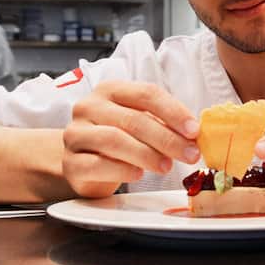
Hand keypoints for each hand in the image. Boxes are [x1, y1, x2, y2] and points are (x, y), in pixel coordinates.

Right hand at [62, 81, 200, 197]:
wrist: (81, 163)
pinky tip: (139, 174)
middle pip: (133, 119)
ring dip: (147, 154)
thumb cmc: (117, 139)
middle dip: (167, 138)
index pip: (146, 93)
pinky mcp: (71, 162)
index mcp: (111, 90)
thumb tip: (193, 135)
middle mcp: (89, 107)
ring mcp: (76, 134)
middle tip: (190, 154)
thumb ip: (162, 123)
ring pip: (114, 140)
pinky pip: (97, 164)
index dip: (173, 111)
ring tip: (167, 166)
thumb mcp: (139, 123)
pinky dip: (122, 170)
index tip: (194, 130)